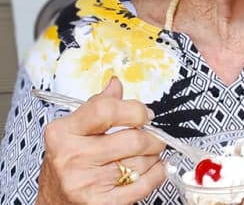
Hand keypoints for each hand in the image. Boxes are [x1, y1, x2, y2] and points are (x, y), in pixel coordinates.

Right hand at [36, 77, 165, 204]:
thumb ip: (97, 105)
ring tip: (151, 152)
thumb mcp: (73, 129)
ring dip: (154, 155)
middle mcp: (72, 157)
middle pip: (131, 139)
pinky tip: (155, 168)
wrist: (52, 202)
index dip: (134, 109)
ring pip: (140, 162)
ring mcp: (85, 183)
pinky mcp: (99, 203)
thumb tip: (116, 84)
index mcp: (64, 132)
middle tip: (156, 135)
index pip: (106, 110)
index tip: (145, 114)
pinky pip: (142, 186)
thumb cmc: (66, 162)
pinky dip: (156, 174)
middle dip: (153, 136)